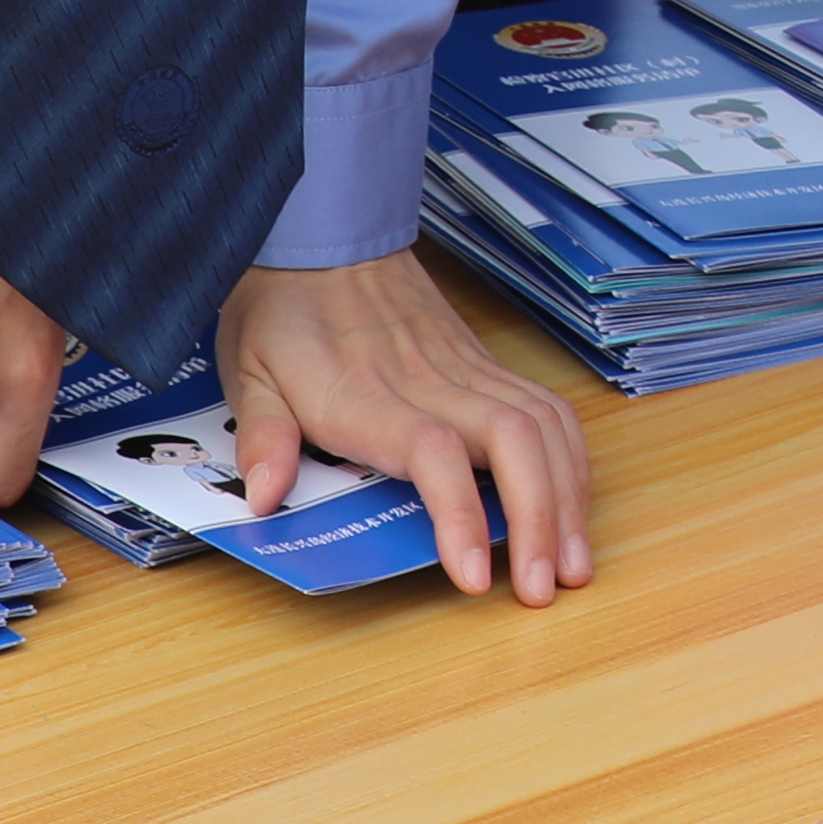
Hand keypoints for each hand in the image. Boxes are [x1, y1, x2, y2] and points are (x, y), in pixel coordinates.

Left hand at [218, 248, 592, 602]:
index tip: (475, 575)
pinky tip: (571, 500)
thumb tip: (264, 496)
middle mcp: (433, 381)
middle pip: (516, 443)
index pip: (434, 454)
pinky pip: (546, 409)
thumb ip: (263, 435)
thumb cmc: (286, 308)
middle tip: (546, 587)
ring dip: (568, 495)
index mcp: (369, 394)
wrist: (326, 235)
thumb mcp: (249, 370)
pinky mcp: (484, 364)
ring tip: (573, 561)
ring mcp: (468, 370)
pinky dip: (569, 459)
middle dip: (542, 519)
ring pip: (544, 426)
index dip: (462, 515)